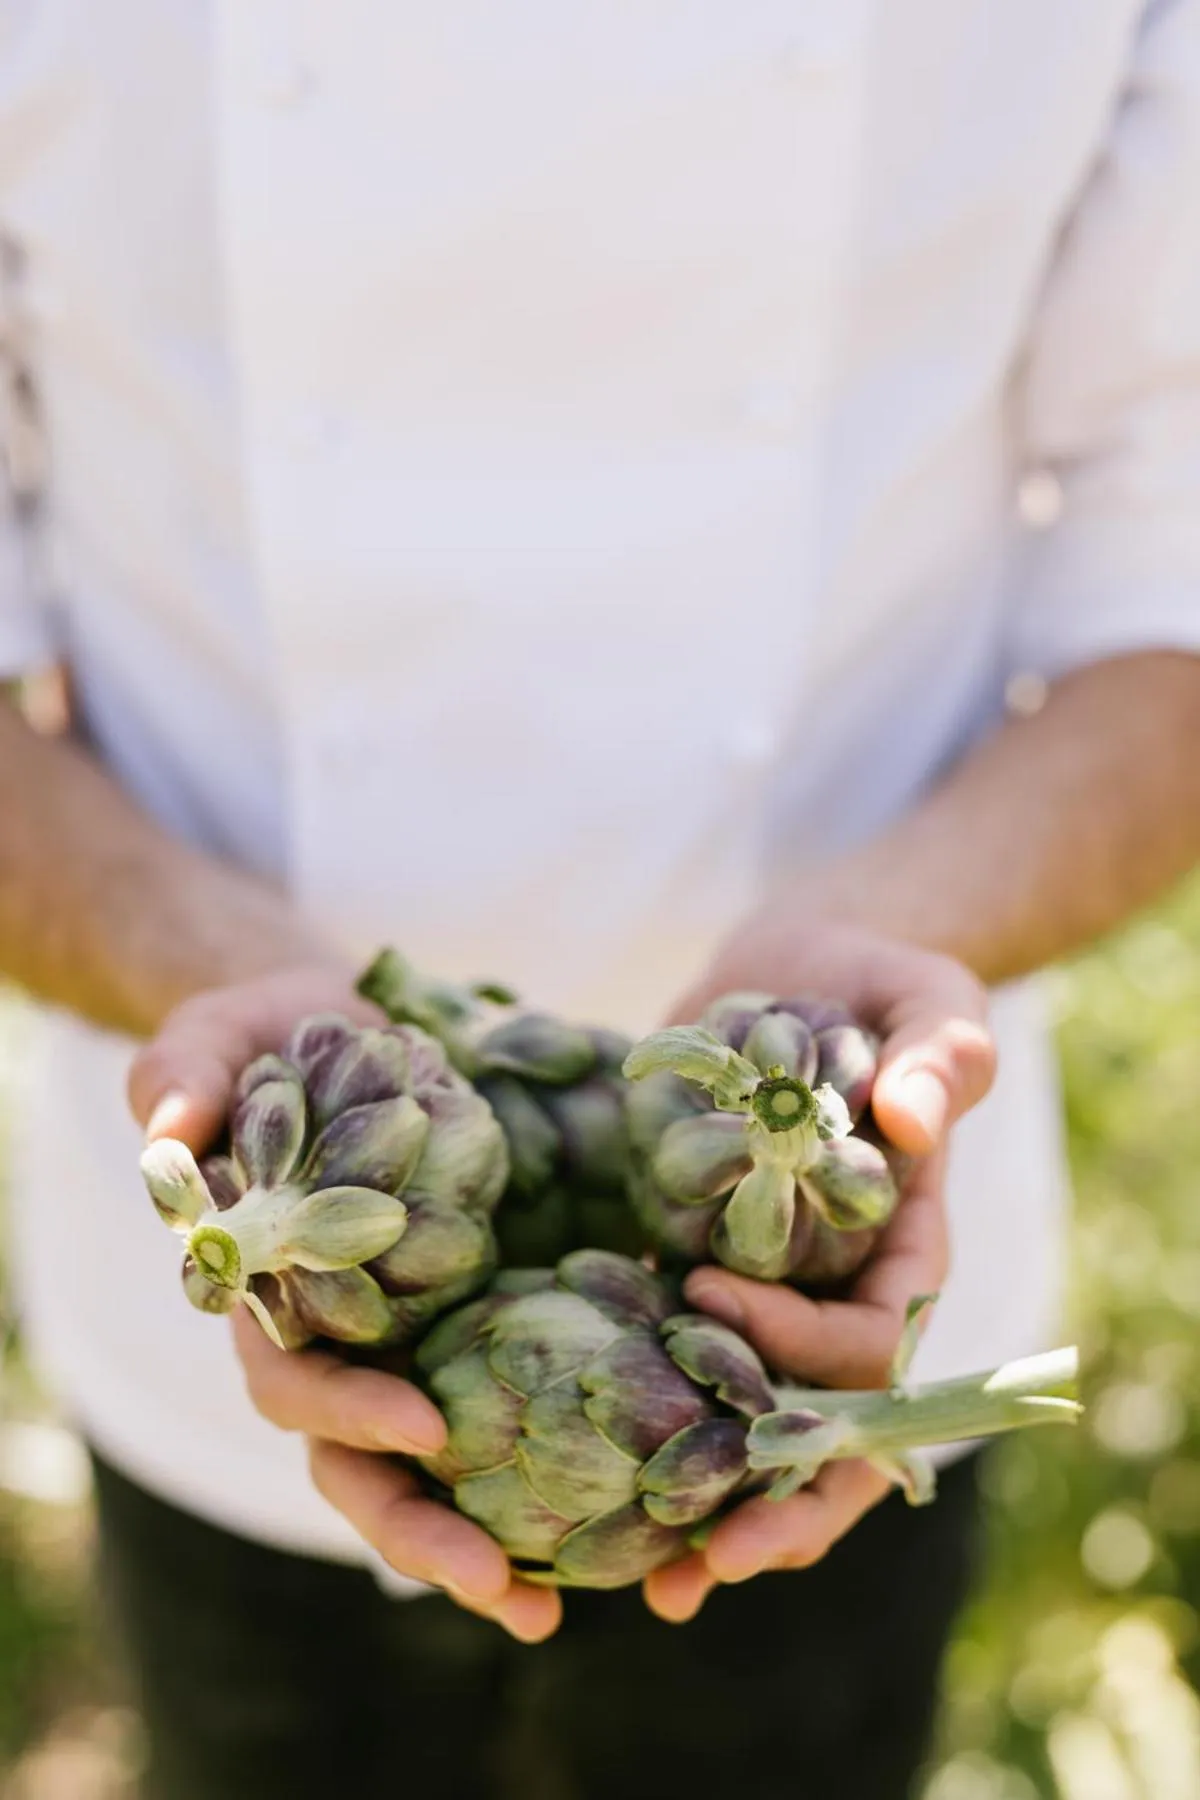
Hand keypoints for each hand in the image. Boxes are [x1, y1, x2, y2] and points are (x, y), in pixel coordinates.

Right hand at [128, 966, 561, 1643]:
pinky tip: (635, 1513)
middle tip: (512, 1595)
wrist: (351, 1031)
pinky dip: (569, 1464)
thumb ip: (188, 1073)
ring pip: (445, 1470)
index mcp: (278, 1300)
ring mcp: (421, 1339)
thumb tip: (164, 1125)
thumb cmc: (274, 1041)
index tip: (425, 1425)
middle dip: (430, 1535)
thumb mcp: (222, 1037)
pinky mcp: (493, 1316)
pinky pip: (526, 1404)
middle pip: (370, 1467)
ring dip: (498, 1543)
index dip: (349, 1413)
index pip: (297, 1384)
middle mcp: (348, 1342)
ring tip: (564, 1610)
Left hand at [642, 916, 994, 1622]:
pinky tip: (566, 1461)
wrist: (801, 967)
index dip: (803, 1354)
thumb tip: (917, 1122)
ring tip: (636, 1571)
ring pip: (742, 1421)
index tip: (709, 1303)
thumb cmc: (885, 985)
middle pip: (818, 1430)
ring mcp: (761, 1290)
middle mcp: (832, 1294)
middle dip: (769, 1502)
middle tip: (701, 1568)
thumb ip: (943, 1056)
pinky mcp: (688, 1261)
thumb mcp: (935, 1003)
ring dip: (697, 1497)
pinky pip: (667, 1356)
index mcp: (900, 1255)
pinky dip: (632, 1411)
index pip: (870, 1345)